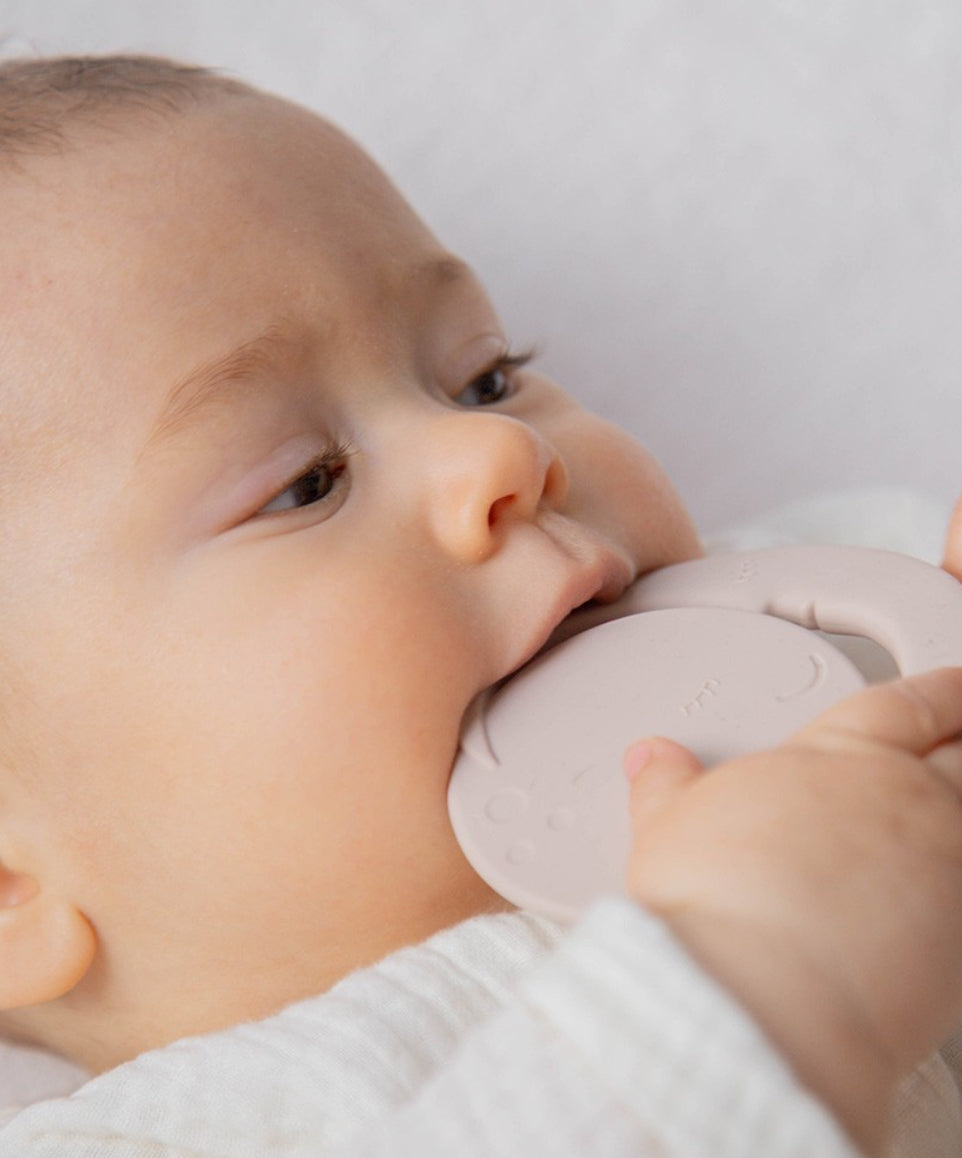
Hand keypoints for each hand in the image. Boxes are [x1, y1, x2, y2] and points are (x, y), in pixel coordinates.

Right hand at [623, 668, 961, 1154]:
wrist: (762, 1000)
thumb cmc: (724, 908)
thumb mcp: (668, 828)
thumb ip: (666, 786)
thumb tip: (653, 761)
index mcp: (843, 758)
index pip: (907, 705)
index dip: (938, 693)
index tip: (949, 689)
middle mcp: (907, 806)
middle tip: (960, 736)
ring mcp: (945, 874)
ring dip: (960, 813)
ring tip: (944, 819)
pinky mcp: (958, 949)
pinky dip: (957, 892)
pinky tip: (938, 906)